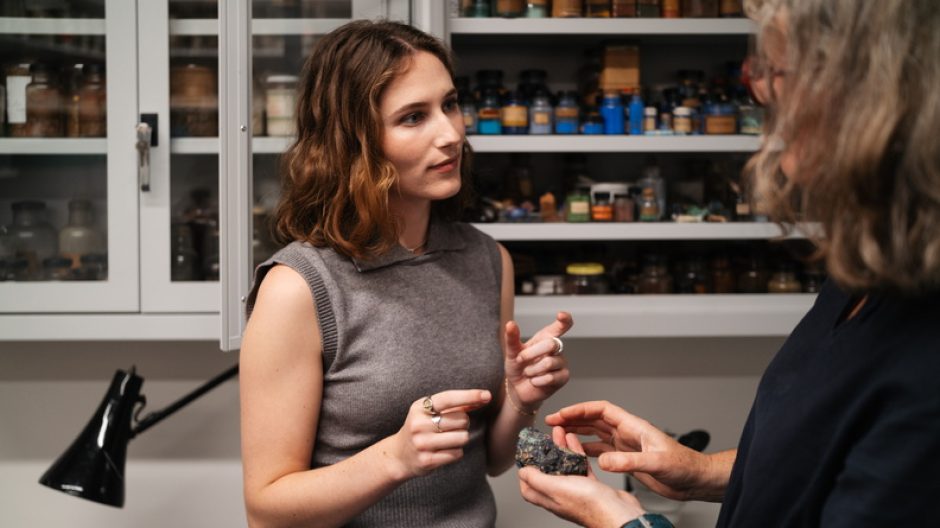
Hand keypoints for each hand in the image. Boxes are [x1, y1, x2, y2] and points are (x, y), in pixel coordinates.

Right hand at [389, 389, 490, 478]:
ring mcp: (422, 443)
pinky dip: (455, 452)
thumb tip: (483, 398)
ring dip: (461, 439)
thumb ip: (455, 405)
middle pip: (462, 420)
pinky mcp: (427, 461)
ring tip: (447, 440)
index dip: (469, 396)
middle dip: (463, 423)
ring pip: (462, 438)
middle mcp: (419, 424)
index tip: (487, 395)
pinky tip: (443, 451)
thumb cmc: (422, 428)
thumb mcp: (431, 413)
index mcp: (419, 407)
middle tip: (450, 427)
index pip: (448, 399)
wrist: (399, 455)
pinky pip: (457, 454)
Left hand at [504, 312, 572, 412]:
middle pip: (551, 344)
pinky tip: (535, 382)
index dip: (564, 320)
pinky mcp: (563, 377)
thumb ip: (512, 338)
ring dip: (532, 370)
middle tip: (520, 360)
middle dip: (531, 354)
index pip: (559, 327)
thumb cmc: (517, 367)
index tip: (561, 315)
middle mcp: (556, 348)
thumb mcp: (511, 352)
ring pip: (548, 363)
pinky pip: (550, 377)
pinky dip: (537, 381)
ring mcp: (561, 362)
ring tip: (528, 373)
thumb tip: (510, 324)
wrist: (518, 389)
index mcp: (545, 338)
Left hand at [518, 427, 644, 527]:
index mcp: (549, 498)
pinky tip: (574, 440)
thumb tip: (522, 473)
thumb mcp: (556, 488)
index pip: (529, 486)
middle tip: (545, 436)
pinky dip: (577, 453)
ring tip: (560, 432)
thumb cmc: (589, 504)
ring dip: (562, 449)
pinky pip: (581, 467)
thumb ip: (537, 480)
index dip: (526, 471)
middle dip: (546, 453)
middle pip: (548, 472)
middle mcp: (562, 495)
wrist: (619, 512)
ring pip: (566, 467)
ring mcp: (577, 491)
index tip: (526, 454)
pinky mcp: (592, 486)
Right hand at [545, 401, 715, 500]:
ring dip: (577, 432)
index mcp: (633, 426)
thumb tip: (603, 460)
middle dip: (573, 419)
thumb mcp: (656, 463)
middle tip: (553, 423)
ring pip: (595, 433)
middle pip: (594, 419)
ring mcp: (625, 445)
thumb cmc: (683, 466)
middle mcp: (627, 433)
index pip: (601, 410)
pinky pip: (601, 450)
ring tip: (559, 436)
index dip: (580, 410)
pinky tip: (576, 454)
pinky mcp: (626, 459)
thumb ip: (629, 461)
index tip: (562, 415)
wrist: (694, 480)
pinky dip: (586, 450)